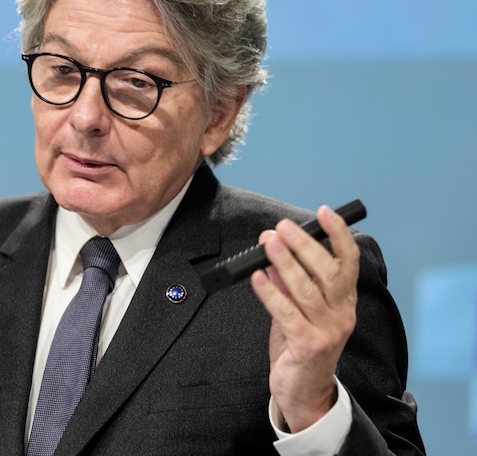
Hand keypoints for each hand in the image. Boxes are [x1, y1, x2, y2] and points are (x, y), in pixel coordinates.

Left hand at [250, 205, 359, 431]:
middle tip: (282, 228)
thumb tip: (274, 251)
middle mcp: (341, 314)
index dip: (339, 235)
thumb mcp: (299, 310)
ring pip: (306, 290)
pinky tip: (256, 277)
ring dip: (285, 263)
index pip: (348, 262)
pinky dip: (270, 293)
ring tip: (268, 243)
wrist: (305, 392)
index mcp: (344, 301)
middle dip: (304, 246)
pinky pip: (286, 314)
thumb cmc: (301, 346)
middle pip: (327, 272)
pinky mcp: (307, 346)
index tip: (325, 212)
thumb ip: (290, 283)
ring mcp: (327, 331)